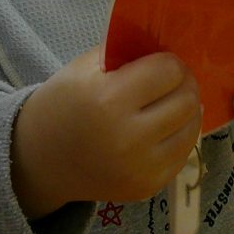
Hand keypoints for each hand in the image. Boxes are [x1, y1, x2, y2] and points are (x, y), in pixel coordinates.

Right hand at [12, 48, 201, 216]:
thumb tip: (169, 46)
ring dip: (186, 110)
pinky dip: (178, 137)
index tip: (160, 64)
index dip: (168, 63)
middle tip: (170, 82)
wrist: (41, 158)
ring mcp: (140, 167)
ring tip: (169, 103)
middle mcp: (128, 137)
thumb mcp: (85, 68)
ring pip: (192, 127)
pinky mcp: (148, 187)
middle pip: (186, 100)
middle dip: (183, 85)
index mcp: (109, 100)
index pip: (169, 71)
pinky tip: (162, 128)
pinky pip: (184, 154)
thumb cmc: (64, 104)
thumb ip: (126, 52)